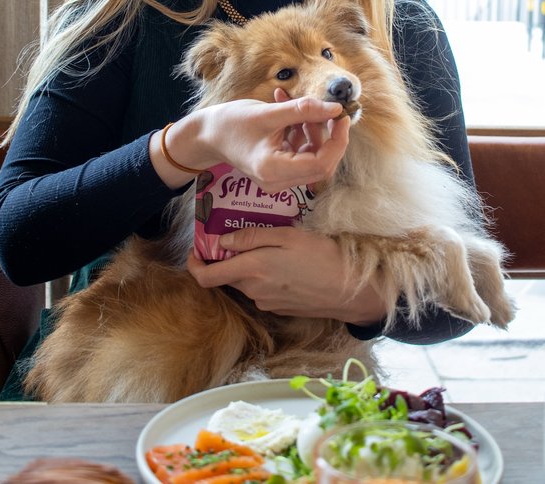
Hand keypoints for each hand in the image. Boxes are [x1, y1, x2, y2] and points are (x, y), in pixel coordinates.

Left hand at [187, 226, 387, 326]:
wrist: (349, 290)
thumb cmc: (320, 256)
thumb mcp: (286, 236)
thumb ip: (250, 238)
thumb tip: (221, 242)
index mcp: (251, 270)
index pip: (206, 277)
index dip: (194, 264)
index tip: (196, 249)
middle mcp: (253, 290)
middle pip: (226, 276)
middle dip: (226, 258)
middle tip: (239, 235)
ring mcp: (266, 302)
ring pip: (245, 282)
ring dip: (248, 266)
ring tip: (268, 245)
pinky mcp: (279, 308)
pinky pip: (261, 290)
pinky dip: (263, 276)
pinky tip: (283, 263)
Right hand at [189, 96, 350, 192]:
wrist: (207, 134)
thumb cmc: (231, 123)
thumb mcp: (269, 113)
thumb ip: (303, 110)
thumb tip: (336, 109)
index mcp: (274, 170)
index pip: (322, 163)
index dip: (337, 139)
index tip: (340, 115)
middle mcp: (278, 181)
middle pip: (321, 163)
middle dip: (327, 134)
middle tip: (326, 108)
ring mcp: (278, 178)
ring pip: (312, 157)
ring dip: (312, 130)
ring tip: (296, 104)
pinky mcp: (277, 170)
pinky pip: (300, 153)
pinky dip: (300, 132)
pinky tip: (288, 111)